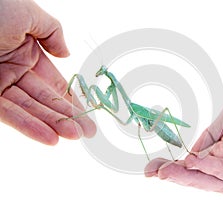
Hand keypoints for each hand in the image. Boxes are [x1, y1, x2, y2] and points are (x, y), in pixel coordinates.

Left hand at [0, 0, 95, 144]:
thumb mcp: (29, 14)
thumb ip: (53, 33)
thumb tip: (67, 54)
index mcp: (27, 52)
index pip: (54, 81)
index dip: (70, 97)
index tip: (85, 112)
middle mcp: (15, 71)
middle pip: (45, 99)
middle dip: (67, 116)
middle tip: (87, 132)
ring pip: (30, 109)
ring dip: (53, 124)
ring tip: (73, 136)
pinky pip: (8, 114)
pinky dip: (28, 126)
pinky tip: (49, 137)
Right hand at [145, 77, 222, 196]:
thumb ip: (208, 138)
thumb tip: (187, 152)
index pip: (195, 166)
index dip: (174, 167)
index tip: (152, 167)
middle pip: (202, 178)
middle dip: (176, 176)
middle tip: (155, 173)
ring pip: (215, 181)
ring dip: (190, 176)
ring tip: (168, 172)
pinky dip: (214, 169)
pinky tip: (195, 164)